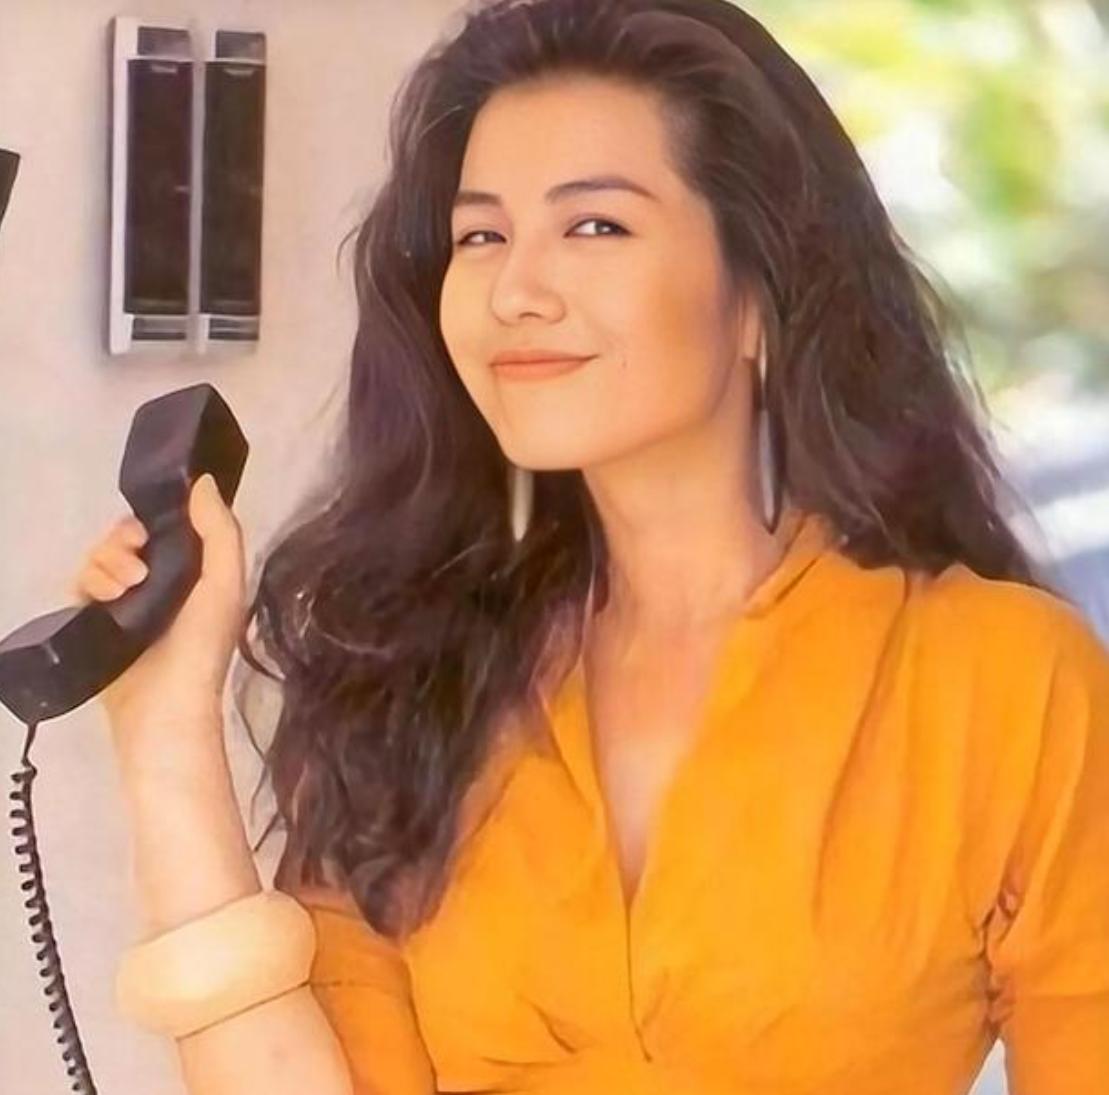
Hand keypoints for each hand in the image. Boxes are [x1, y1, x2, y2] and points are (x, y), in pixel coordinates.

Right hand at [70, 474, 246, 731]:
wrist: (165, 706)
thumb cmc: (203, 645)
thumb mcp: (226, 583)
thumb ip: (220, 531)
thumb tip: (203, 482)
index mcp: (194, 572)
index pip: (166, 527)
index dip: (156, 516)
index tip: (153, 524)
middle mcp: (159, 583)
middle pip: (127, 537)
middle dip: (125, 540)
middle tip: (138, 566)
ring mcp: (125, 603)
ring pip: (100, 557)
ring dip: (108, 563)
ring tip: (126, 589)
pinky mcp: (95, 622)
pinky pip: (78, 584)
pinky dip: (88, 584)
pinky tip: (105, 601)